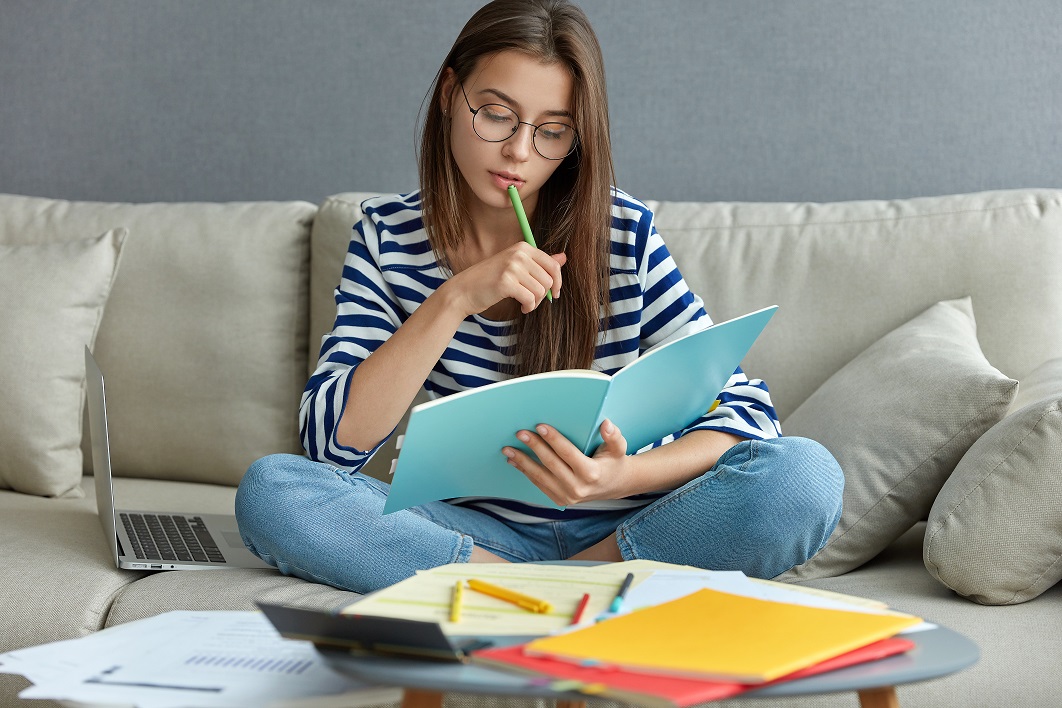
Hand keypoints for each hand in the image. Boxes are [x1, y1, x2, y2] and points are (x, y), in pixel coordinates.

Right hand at [445, 242, 564, 315]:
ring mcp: (512, 267)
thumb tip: (563, 257)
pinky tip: (521, 308)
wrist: (463, 290)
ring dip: (535, 303)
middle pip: (548, 280)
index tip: (554, 293)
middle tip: (532, 301)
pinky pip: (530, 299)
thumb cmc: (490, 280)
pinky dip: (528, 307)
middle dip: (544, 295)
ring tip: (524, 304)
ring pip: (540, 291)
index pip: (553, 265)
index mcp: (523, 247)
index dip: (558, 282)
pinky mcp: (506, 282)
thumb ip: (540, 263)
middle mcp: (518, 254)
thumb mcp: (516, 267)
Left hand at [502, 419, 628, 505]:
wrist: (614, 486)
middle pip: (550, 464)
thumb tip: (606, 424)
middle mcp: (578, 488)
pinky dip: (525, 472)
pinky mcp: (559, 499)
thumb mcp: (619, 448)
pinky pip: (539, 484)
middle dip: (534, 447)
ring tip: (508, 449)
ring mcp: (567, 496)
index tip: (540, 426)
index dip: (553, 439)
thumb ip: (613, 436)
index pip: (568, 453)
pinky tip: (515, 461)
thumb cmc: (613, 462)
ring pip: (540, 476)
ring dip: (522, 462)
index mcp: (591, 473)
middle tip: (520, 433)